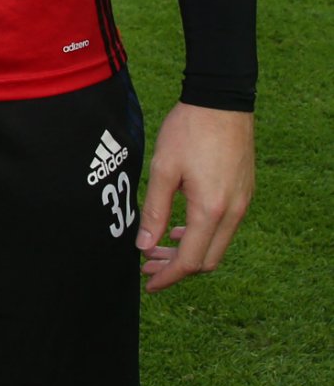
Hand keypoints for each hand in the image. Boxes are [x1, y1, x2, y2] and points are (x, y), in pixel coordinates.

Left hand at [136, 102, 254, 291]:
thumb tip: (143, 245)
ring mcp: (242, 202)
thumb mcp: (162, 170)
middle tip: (147, 266)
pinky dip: (201, 235)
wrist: (221, 102)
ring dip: (188, 251)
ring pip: (217, 244)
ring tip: (157, 248)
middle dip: (177, 268)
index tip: (149, 284)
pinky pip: (224, 227)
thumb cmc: (188, 131)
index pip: (190, 260)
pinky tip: (180, 229)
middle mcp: (232, 211)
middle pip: (207, 259)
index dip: (168, 276)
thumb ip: (154, 211)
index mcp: (211, 210)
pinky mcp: (243, 192)